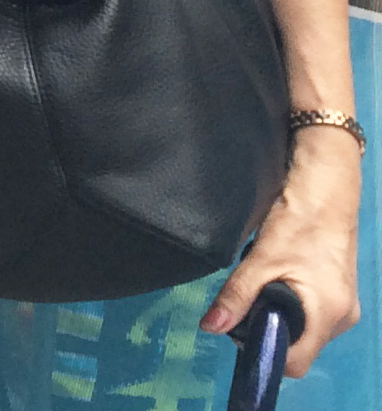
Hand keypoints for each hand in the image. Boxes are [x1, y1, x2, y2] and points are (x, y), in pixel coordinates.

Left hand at [201, 130, 362, 376]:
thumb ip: (237, 296)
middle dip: (268, 329)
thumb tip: (211, 327)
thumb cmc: (299, 221)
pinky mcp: (338, 295)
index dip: (265, 351)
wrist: (325, 192)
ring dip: (278, 315)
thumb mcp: (261, 260)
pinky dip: (290, 304)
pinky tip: (278, 279)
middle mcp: (342, 319)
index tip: (242, 329)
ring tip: (263, 282)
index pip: (295, 362)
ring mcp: (343, 307)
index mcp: (328, 316)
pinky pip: (310, 314)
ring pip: (303, 329)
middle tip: (247, 299)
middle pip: (298, 346)